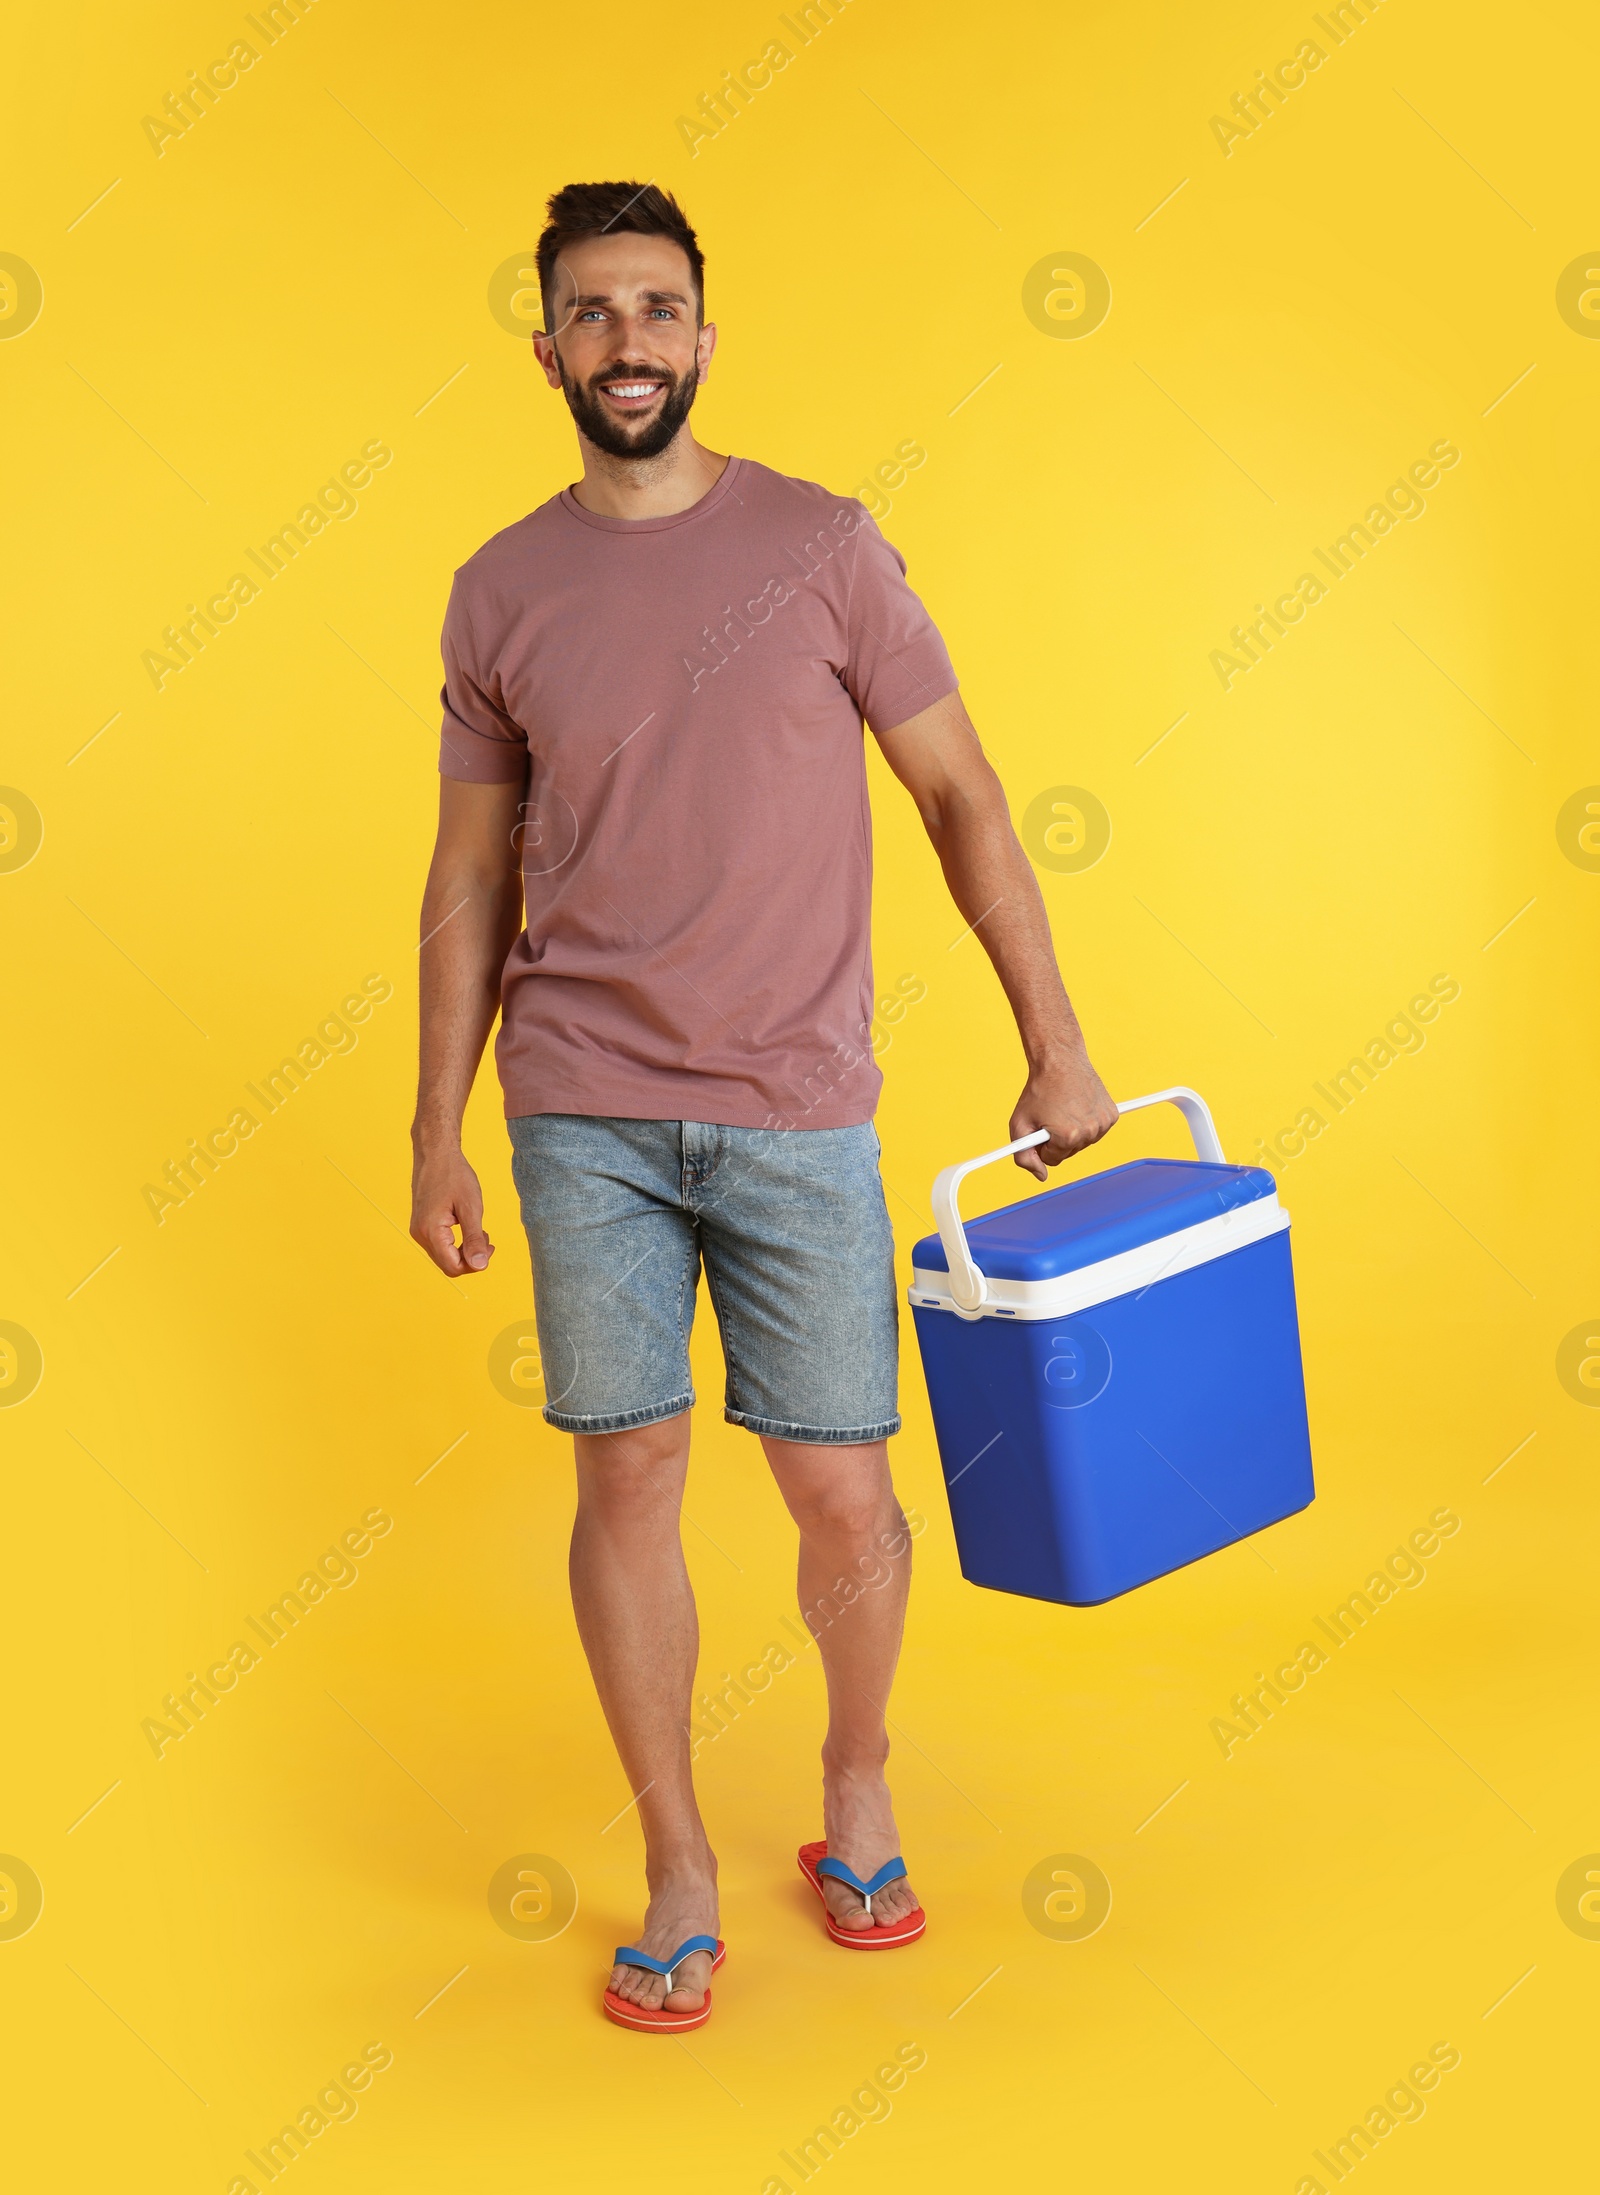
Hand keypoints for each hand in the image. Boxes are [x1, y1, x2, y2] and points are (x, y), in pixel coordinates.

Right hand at [410, 1145, 494, 1274]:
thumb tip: (480, 1266)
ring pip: (444, 1256)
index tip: (490, 1246)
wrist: (436, 1152)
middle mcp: (420, 1235)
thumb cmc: (454, 1175)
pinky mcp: (421, 1225)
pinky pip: (439, 1244)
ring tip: (479, 1231)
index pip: (454, 1267)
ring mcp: (418, 1230)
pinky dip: (456, 1242)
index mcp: (431, 1232)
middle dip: (470, 1257)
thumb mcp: (471, 1207)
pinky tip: (467, 1226)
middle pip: (448, 1265)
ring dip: (464, 1250)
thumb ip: (474, 1239)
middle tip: (487, 1238)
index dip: (475, 1264)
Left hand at [1010, 1047, 1118, 1179]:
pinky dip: (1086, 1123)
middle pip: (1068, 1152)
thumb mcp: (1020, 1123)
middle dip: (1057, 1139)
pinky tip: (1077, 1106)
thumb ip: (1024, 1156)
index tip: (1039, 1126)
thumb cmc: (1039, 1090)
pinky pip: (1095, 1131)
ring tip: (1064, 1108)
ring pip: (1082, 1142)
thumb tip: (1041, 1176)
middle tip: (1050, 1115)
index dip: (1041, 1144)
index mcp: (1067, 1136)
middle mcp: (1089, 1132)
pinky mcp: (1111, 1115)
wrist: (1060, 1061)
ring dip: (1072, 1131)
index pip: (1051, 1159)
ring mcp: (1103, 1123)